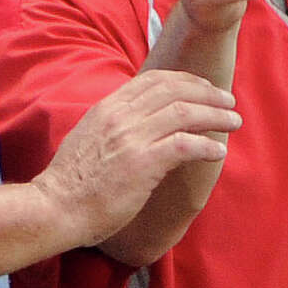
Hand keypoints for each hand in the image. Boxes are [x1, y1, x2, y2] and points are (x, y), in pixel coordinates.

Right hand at [34, 69, 242, 246]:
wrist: (54, 208)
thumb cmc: (71, 183)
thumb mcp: (89, 140)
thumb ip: (112, 127)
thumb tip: (135, 128)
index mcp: (108, 108)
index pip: (153, 80)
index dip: (185, 80)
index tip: (204, 88)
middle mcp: (121, 116)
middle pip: (174, 90)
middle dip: (208, 94)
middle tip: (228, 103)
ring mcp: (131, 138)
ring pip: (185, 112)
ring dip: (215, 116)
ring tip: (234, 123)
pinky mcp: (141, 164)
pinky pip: (184, 145)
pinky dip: (206, 145)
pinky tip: (217, 151)